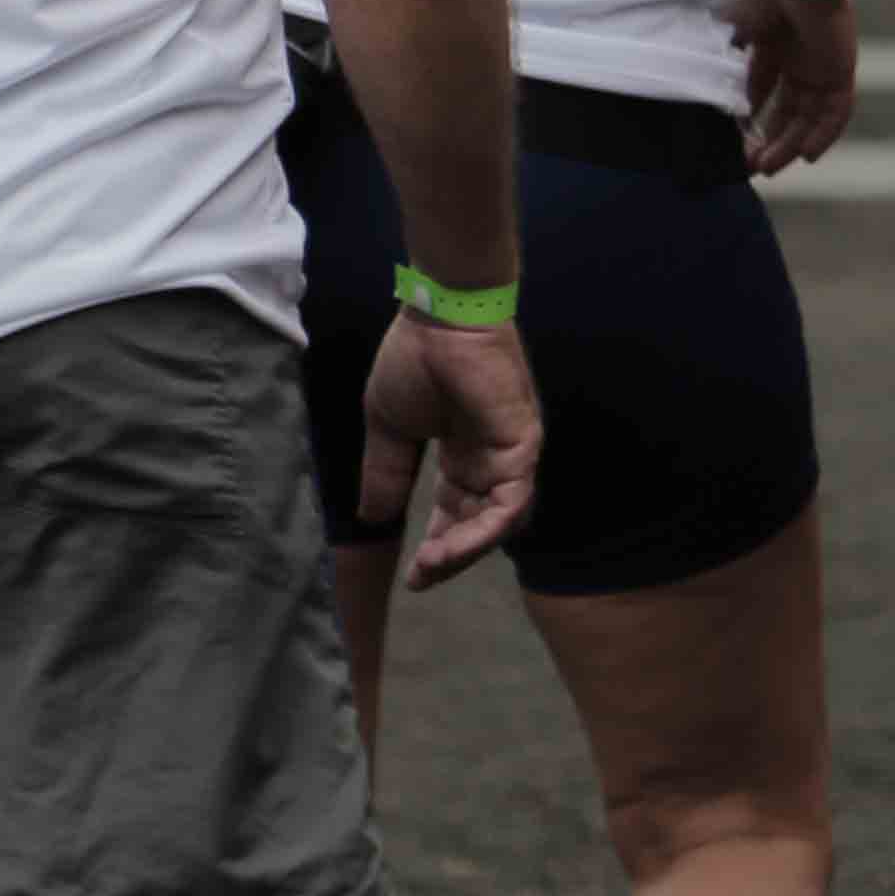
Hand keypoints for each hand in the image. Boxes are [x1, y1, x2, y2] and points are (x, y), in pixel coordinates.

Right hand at [355, 309, 540, 587]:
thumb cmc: (414, 360)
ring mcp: (511, 453)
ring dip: (465, 550)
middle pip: (478, 524)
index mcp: (462, 455)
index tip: (414, 577)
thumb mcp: (388, 429)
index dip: (437, 545)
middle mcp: (490, 459)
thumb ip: (385, 474)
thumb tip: (371, 518)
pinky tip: (453, 547)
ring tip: (432, 567)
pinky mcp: (523, 445)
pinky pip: (511, 501)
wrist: (438, 317)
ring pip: (498, 522)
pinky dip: (485, 530)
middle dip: (450, 556)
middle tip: (422, 577)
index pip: (456, 513)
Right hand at [729, 0, 857, 175]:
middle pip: (787, 106)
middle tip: (750, 164)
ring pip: (809, 114)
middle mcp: (800, 54)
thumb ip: (726, 56)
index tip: (733, 140)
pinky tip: (805, 156)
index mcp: (774, 39)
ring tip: (768, 167)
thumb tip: (708, 86)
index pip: (762, 85)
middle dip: (769, 136)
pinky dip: (824, 134)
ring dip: (790, 142)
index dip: (748, 113)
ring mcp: (823, 63)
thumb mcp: (732, 27)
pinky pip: (838, 110)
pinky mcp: (843, 68)